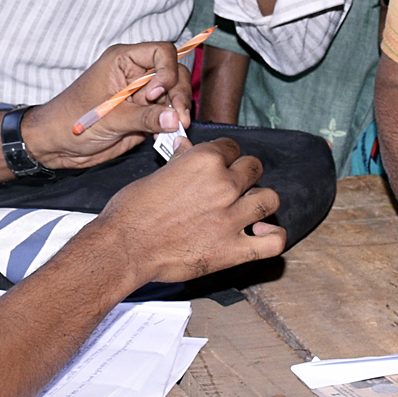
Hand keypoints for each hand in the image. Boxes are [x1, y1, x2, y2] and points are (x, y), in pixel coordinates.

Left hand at [22, 41, 195, 171]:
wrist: (56, 145)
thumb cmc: (69, 121)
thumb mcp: (108, 118)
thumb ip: (144, 117)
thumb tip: (174, 118)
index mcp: (123, 61)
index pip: (161, 52)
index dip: (166, 71)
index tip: (156, 94)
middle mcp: (136, 74)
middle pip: (174, 73)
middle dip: (178, 95)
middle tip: (179, 118)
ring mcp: (141, 95)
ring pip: (175, 95)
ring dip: (178, 111)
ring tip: (175, 129)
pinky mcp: (144, 115)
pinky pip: (168, 115)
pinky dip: (172, 124)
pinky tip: (167, 135)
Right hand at [88, 138, 283, 286]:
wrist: (123, 247)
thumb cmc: (132, 211)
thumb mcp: (156, 175)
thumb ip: (180, 163)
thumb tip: (185, 149)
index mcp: (205, 160)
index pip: (232, 147)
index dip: (225, 156)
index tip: (220, 165)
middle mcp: (224, 184)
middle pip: (253, 169)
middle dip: (243, 175)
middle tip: (229, 188)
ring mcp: (232, 217)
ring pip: (269, 199)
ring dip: (259, 201)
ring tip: (246, 208)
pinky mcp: (233, 249)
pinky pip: (273, 241)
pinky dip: (272, 237)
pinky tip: (260, 233)